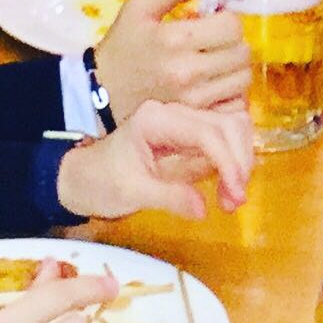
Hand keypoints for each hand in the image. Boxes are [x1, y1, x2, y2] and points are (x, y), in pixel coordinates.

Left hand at [55, 99, 256, 220]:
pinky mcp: (189, 134)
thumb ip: (168, 197)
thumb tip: (204, 209)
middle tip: (235, 200)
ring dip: (240, 160)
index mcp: (156, 120)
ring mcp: (183, 121)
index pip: (206, 132)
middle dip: (238, 161)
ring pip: (231, 128)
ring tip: (232, 197)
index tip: (236, 194)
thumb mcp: (131, 193)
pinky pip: (223, 138)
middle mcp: (174, 113)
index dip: (228, 162)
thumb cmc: (100, 182)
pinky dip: (234, 160)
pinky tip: (228, 185)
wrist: (83, 178)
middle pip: (226, 124)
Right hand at [92, 0, 252, 118]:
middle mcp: (188, 71)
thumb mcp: (138, 7)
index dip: (228, 18)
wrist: (101, 92)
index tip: (214, 20)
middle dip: (234, 41)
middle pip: (242, 52)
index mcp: (175, 39)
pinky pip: (235, 102)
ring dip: (235, 66)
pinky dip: (231, 90)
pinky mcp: (196, 116)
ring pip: (243, 78)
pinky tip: (215, 82)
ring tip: (217, 61)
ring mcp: (194, 99)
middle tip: (217, 40)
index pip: (232, 26)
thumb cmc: (123, 45)